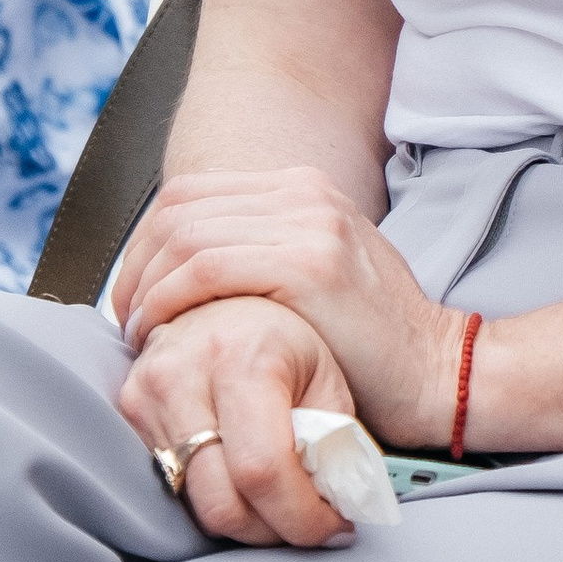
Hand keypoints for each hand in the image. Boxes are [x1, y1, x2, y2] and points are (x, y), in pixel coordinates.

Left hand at [116, 166, 464, 448]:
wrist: (439, 373)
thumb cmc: (374, 343)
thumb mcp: (321, 274)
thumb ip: (265, 254)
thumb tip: (190, 273)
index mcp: (304, 188)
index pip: (191, 194)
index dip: (144, 242)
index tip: (132, 292)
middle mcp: (304, 193)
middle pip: (179, 209)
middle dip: (135, 264)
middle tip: (123, 317)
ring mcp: (308, 222)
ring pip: (185, 236)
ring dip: (145, 287)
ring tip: (138, 332)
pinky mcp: (308, 264)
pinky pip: (207, 269)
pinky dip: (169, 299)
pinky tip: (162, 332)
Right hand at [116, 293, 358, 546]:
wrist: (227, 297)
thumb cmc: (284, 336)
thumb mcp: (326, 378)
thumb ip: (332, 442)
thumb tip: (334, 506)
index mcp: (242, 356)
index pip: (263, 470)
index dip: (301, 518)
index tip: (331, 527)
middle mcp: (182, 371)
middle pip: (221, 503)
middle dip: (271, 531)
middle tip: (305, 521)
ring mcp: (146, 391)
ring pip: (193, 504)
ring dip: (243, 520)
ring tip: (277, 496)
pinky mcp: (127, 408)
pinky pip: (171, 485)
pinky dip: (211, 497)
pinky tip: (239, 478)